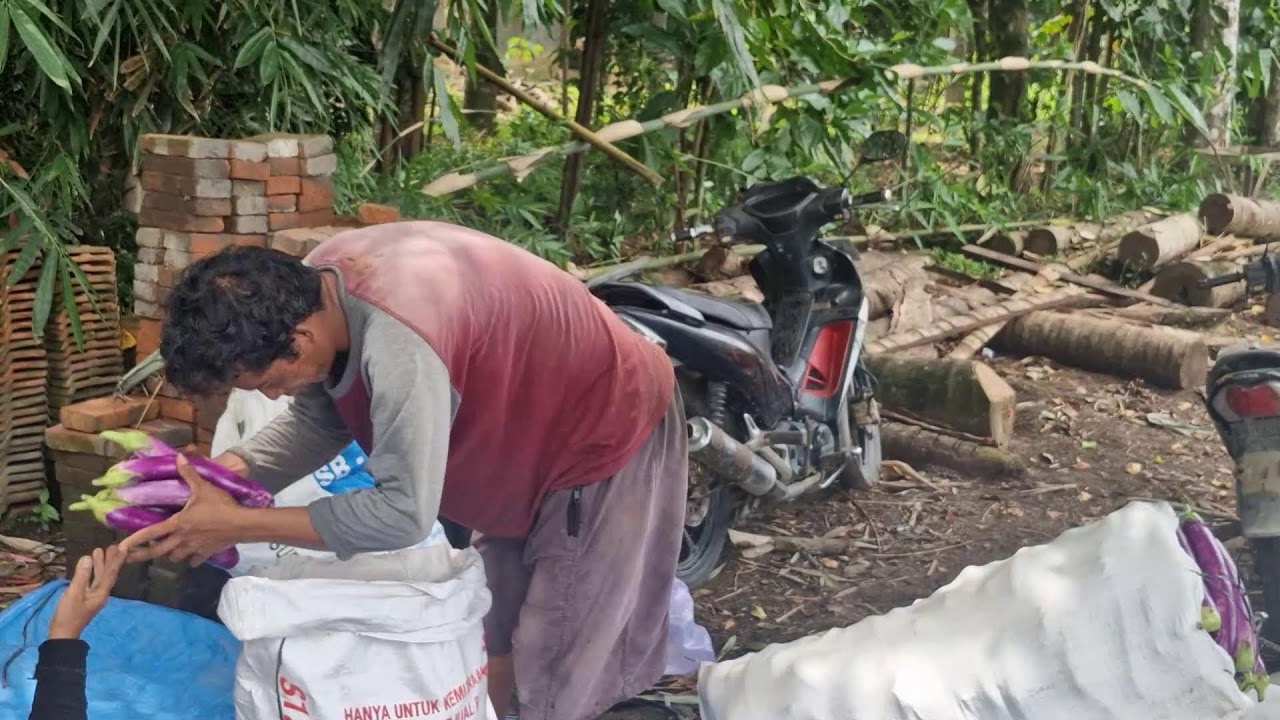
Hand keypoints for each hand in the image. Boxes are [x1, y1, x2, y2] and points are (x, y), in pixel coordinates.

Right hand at [49, 545, 124, 639]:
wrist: (62, 633)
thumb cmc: (69, 614)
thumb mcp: (74, 593)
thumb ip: (81, 575)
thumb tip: (88, 558)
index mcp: (102, 592)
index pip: (111, 573)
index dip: (116, 560)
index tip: (122, 548)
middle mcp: (101, 593)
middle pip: (107, 574)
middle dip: (110, 560)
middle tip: (113, 545)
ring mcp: (94, 596)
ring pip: (99, 577)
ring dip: (100, 564)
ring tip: (98, 550)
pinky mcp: (86, 598)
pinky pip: (92, 581)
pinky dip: (92, 572)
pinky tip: (88, 566)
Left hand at [120, 454, 248, 566]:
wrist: (242, 524)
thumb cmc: (220, 506)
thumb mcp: (203, 488)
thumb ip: (189, 474)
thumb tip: (179, 457)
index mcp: (177, 523)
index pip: (151, 533)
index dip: (134, 540)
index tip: (121, 547)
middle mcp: (182, 539)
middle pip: (157, 551)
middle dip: (142, 556)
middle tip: (130, 559)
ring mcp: (194, 548)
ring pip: (174, 557)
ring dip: (168, 555)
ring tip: (165, 551)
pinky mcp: (207, 553)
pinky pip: (194, 561)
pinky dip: (191, 559)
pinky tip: (191, 556)